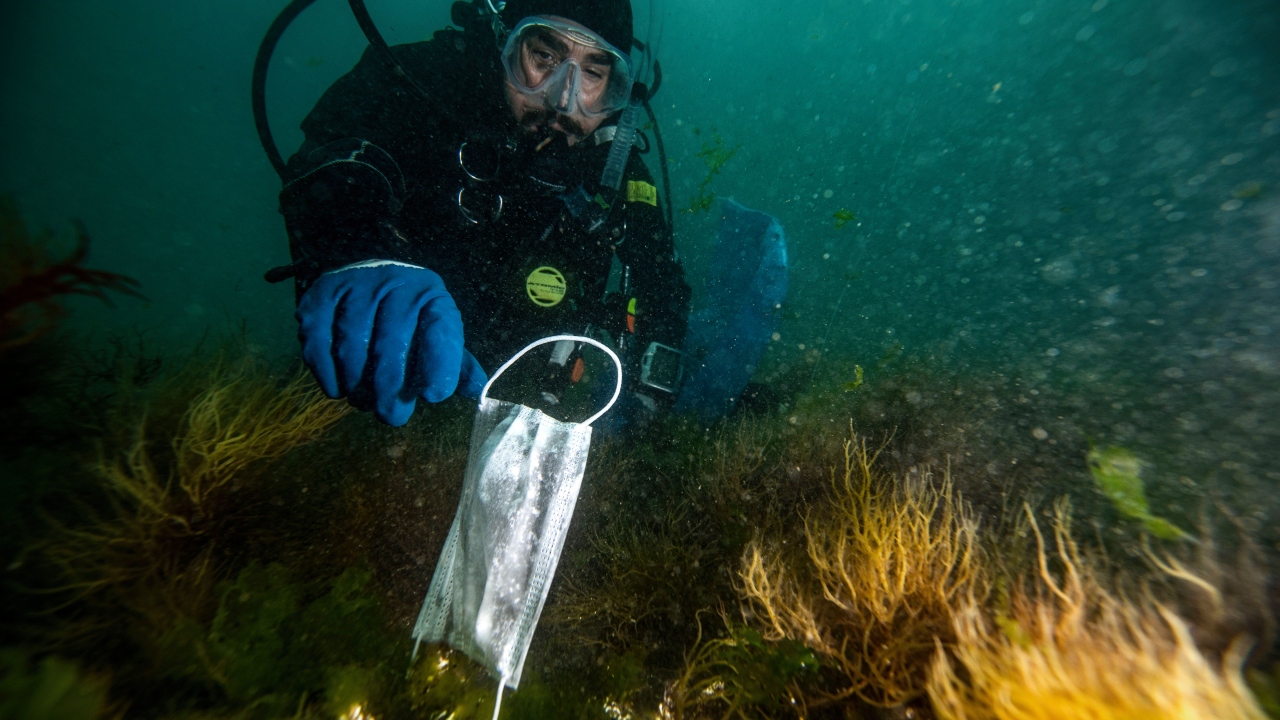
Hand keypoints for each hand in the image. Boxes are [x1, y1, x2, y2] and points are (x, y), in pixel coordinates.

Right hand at [296, 261, 486, 425]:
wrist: (368, 278)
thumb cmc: (408, 319)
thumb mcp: (435, 334)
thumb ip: (454, 363)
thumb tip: (477, 390)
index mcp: (431, 295)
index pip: (440, 328)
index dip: (439, 362)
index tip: (435, 395)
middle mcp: (396, 282)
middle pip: (391, 342)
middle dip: (391, 387)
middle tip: (392, 416)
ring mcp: (356, 285)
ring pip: (353, 344)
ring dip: (358, 383)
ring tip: (365, 403)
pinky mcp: (321, 294)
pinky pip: (319, 340)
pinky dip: (327, 372)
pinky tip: (338, 390)